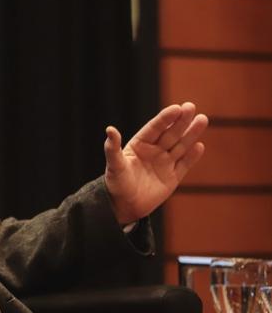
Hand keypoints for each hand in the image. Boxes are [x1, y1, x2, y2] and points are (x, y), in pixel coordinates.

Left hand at [104, 101, 207, 224]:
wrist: (124, 205)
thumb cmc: (116, 183)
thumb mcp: (114, 165)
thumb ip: (112, 148)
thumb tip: (110, 129)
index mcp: (139, 144)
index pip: (155, 128)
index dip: (165, 118)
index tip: (176, 108)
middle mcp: (154, 151)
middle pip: (170, 133)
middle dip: (181, 121)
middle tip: (191, 107)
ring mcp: (164, 163)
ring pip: (180, 146)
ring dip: (191, 134)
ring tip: (202, 119)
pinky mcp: (173, 177)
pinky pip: (184, 164)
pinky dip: (192, 156)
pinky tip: (200, 146)